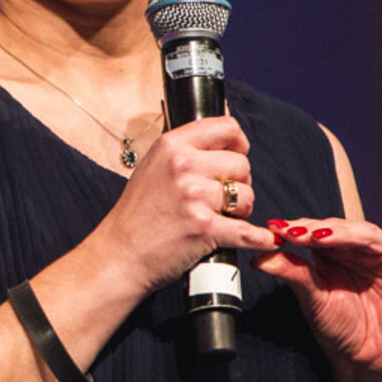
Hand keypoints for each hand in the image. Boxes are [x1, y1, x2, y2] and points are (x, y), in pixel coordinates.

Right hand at [90, 116, 280, 296]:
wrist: (119, 254)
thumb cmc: (137, 215)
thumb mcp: (153, 167)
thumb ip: (184, 150)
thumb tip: (224, 135)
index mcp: (171, 145)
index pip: (226, 128)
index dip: (238, 143)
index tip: (235, 156)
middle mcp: (182, 165)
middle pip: (242, 164)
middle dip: (238, 183)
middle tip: (220, 199)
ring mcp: (193, 196)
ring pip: (248, 195)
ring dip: (241, 210)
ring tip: (218, 217)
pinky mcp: (204, 227)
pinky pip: (248, 231)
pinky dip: (258, 239)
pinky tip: (262, 240)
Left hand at [254, 201, 381, 381]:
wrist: (365, 361)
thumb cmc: (338, 328)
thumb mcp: (311, 298)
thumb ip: (292, 273)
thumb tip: (259, 256)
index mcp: (333, 252)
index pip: (316, 232)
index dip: (298, 229)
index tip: (275, 228)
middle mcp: (359, 251)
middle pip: (340, 230)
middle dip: (317, 230)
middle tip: (296, 233)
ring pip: (367, 236)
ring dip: (346, 232)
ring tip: (323, 234)